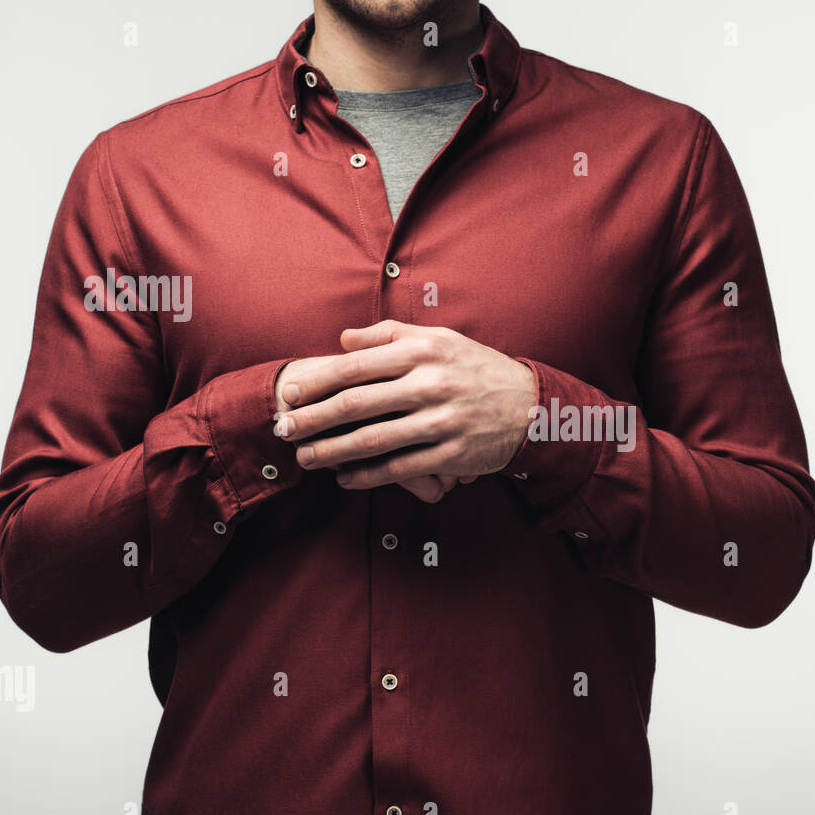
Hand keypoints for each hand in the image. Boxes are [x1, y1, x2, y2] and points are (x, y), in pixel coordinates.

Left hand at [275, 354, 471, 502]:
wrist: (530, 405)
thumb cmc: (476, 369)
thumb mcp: (441, 339)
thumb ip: (390, 336)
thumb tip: (344, 340)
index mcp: (423, 351)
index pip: (357, 365)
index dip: (318, 381)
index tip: (292, 394)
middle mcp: (431, 384)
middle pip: (358, 404)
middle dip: (314, 419)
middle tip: (284, 429)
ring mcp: (443, 421)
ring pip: (375, 440)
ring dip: (333, 451)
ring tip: (306, 458)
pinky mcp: (453, 454)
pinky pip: (401, 468)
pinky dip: (369, 476)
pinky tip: (346, 479)